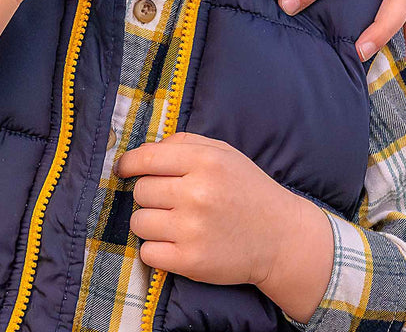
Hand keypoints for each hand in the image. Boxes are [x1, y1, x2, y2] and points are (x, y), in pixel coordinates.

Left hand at [118, 132, 331, 320]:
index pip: (146, 158)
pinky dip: (155, 250)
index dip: (128, 164)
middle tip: (169, 201)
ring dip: (150, 222)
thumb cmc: (247, 190)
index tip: (123, 169)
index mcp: (204, 162)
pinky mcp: (191, 261)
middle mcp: (197, 194)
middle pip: (140, 191)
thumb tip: (142, 152)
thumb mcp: (222, 153)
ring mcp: (193, 229)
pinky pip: (147, 253)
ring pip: (139, 222)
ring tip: (172, 223)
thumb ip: (182, 144)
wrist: (282, 238)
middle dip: (149, 195)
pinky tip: (174, 243)